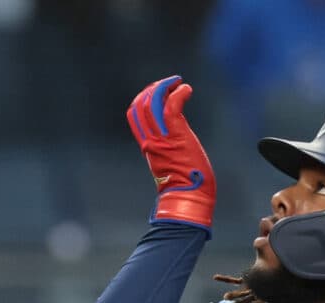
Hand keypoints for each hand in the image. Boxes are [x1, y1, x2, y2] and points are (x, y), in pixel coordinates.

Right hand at [127, 75, 215, 228]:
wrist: (190, 197)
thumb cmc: (186, 185)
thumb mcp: (171, 162)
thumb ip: (168, 147)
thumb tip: (177, 140)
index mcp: (147, 145)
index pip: (134, 114)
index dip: (143, 98)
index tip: (157, 92)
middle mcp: (151, 139)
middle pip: (141, 104)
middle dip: (154, 88)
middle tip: (170, 84)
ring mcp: (163, 137)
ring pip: (154, 101)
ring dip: (166, 86)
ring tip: (179, 83)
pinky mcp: (176, 135)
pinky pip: (171, 106)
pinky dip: (179, 93)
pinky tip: (187, 90)